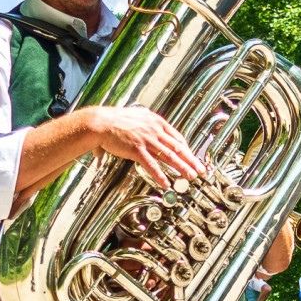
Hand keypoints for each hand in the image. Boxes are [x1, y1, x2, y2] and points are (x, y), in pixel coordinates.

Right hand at [87, 106, 204, 190]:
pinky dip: (160, 175)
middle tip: (200, 170)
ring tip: (190, 177)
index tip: (193, 157)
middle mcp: (154, 130)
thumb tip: (154, 130)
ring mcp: (146, 139)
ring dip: (181, 168)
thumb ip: (148, 124)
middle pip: (177, 147)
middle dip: (191, 160)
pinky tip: (166, 183)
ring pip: (169, 156)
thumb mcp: (138, 116)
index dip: (187, 148)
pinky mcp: (136, 149)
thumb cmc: (116, 120)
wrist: (101, 122)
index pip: (177, 136)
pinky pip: (151, 165)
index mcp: (155, 121)